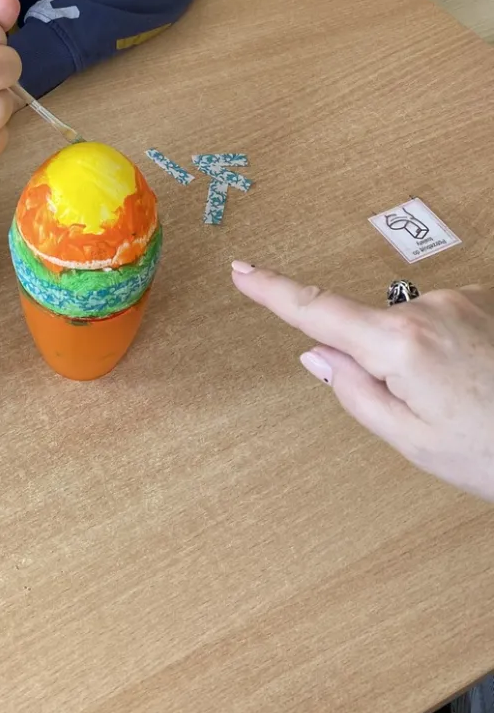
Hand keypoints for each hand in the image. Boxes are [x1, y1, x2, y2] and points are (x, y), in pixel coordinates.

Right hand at [231, 262, 493, 502]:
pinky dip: (452, 350)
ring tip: (469, 403)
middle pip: (373, 329)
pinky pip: (446, 322)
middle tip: (430, 416)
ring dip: (425, 360)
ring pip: (413, 328)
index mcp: (401, 345)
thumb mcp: (414, 441)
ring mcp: (464, 298)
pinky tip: (483, 382)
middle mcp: (430, 308)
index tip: (242, 271)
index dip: (273, 292)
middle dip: (383, 365)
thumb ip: (356, 393)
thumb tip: (319, 355)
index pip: (318, 312)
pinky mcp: (488, 298)